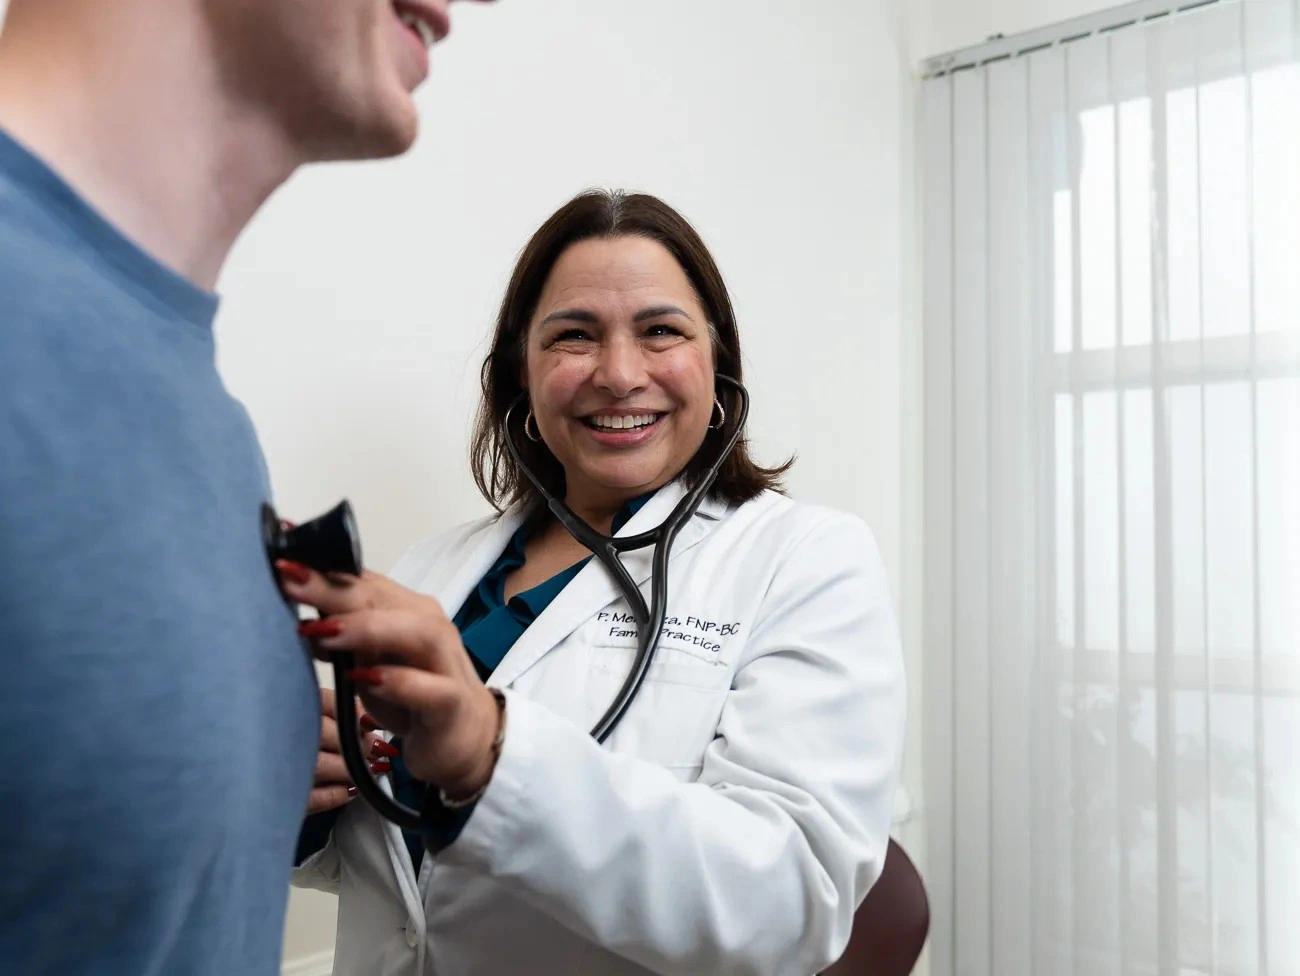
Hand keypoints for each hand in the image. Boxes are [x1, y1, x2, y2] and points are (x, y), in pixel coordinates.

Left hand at [277, 561, 502, 800]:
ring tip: (322, 631)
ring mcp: (444, 663)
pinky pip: (429, 687)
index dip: (322, 566)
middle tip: (288, 579)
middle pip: (381, 599)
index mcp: (406, 611)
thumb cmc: (414, 697)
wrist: (467, 738)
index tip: (281, 552)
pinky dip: (398, 681)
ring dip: (366, 627)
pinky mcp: (451, 703)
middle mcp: (429, 627)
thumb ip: (340, 639)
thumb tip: (299, 620)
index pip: (361, 580)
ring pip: (415, 631)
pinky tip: (365, 679)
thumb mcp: (369, 664)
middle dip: (333, 587)